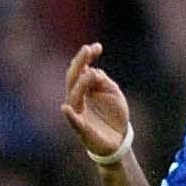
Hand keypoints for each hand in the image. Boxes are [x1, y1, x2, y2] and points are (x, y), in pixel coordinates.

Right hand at [60, 43, 130, 159]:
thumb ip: (103, 81)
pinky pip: (74, 121)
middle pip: (74, 79)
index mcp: (85, 88)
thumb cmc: (114, 114)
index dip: (87, 57)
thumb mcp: (113, 93)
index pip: (82, 69)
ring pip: (74, 96)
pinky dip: (70, 115)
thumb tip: (91, 71)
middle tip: (87, 50)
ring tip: (90, 73)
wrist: (119, 139)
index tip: (97, 46)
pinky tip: (66, 108)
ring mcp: (78, 113)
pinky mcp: (82, 129)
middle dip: (79, 63)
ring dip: (81, 84)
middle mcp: (78, 98)